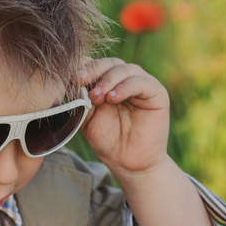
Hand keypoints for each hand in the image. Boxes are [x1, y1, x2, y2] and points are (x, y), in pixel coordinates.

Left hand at [78, 58, 169, 179]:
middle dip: (94, 71)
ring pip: (124, 69)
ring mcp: (142, 84)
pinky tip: (113, 98)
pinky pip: (141, 82)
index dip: (84, 68)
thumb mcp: (87, 117)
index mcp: (109, 83)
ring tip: (97, 97)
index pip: (97, 65)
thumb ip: (81, 98)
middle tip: (81, 82)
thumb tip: (69, 78)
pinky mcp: (157, 93)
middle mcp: (126, 80)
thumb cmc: (107, 140)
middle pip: (110, 63)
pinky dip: (124, 87)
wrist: (128, 162)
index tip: (71, 78)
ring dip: (107, 80)